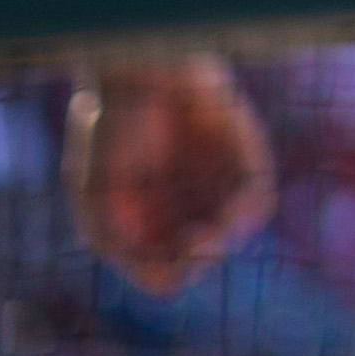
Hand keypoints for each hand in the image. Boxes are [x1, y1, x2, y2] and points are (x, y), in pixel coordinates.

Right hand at [67, 55, 275, 296]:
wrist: (144, 66)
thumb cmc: (110, 127)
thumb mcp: (95, 194)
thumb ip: (120, 245)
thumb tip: (171, 288)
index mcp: (142, 213)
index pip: (161, 264)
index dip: (164, 269)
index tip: (163, 259)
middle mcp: (182, 200)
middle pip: (200, 252)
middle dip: (198, 258)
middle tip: (193, 247)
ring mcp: (215, 179)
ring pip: (231, 230)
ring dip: (223, 240)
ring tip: (209, 234)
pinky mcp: (245, 156)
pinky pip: (258, 197)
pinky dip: (248, 213)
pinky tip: (231, 216)